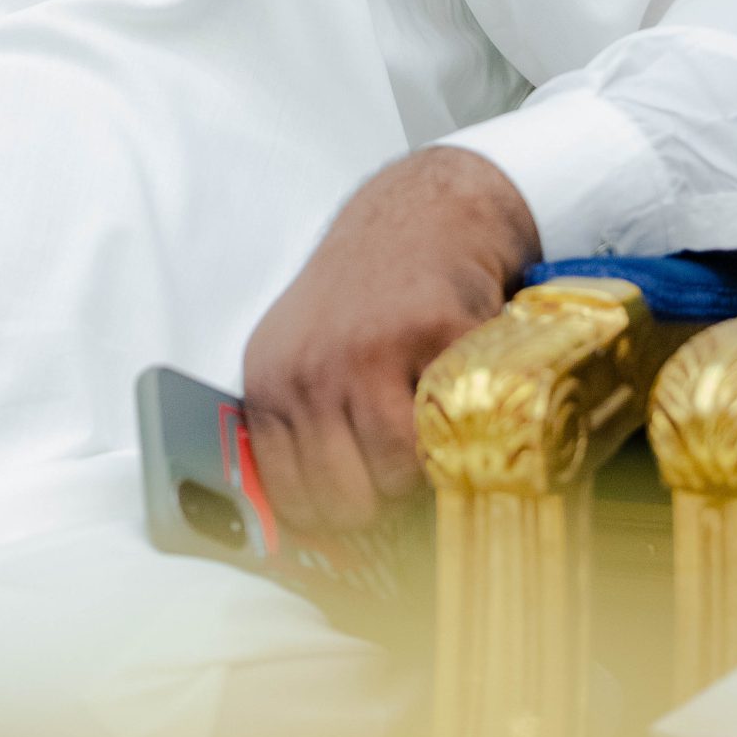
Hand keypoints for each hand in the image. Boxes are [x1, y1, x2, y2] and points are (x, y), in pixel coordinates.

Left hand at [241, 147, 538, 532]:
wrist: (424, 212)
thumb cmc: (366, 293)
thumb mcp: (303, 350)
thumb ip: (300, 425)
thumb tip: (319, 525)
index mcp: (269, 379)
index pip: (291, 498)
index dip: (336, 516)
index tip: (365, 508)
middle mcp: (311, 368)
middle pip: (348, 499)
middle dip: (384, 500)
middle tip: (407, 466)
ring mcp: (371, 351)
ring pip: (399, 475)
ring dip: (427, 469)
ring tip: (435, 428)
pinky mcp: (435, 335)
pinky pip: (453, 427)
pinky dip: (467, 427)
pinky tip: (460, 395)